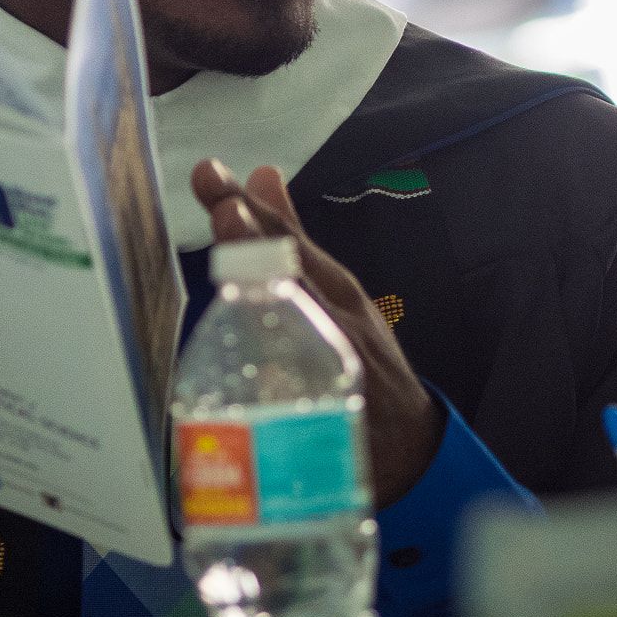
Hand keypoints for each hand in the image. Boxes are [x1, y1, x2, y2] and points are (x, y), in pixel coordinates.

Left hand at [192, 160, 444, 504]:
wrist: (408, 443)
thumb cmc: (358, 358)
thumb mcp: (329, 292)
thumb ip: (288, 237)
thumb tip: (259, 173)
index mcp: (332, 288)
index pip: (284, 237)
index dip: (244, 205)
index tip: (208, 173)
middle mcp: (338, 319)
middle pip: (295, 273)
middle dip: (258, 241)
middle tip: (226, 210)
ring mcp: (342, 366)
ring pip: (305, 327)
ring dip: (273, 295)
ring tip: (241, 273)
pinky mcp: (341, 414)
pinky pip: (312, 394)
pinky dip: (288, 381)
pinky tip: (262, 369)